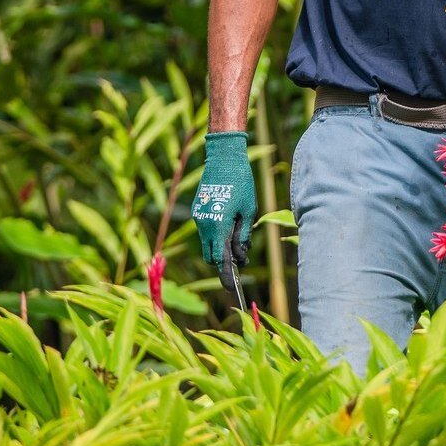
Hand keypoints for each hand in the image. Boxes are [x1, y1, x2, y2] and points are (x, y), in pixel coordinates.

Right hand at [191, 131, 257, 288]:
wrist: (223, 157)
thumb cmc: (240, 181)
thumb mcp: (248, 209)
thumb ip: (243, 235)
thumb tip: (241, 256)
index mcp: (218, 225)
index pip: (220, 260)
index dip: (226, 275)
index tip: (233, 288)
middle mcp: (204, 224)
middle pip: (211, 256)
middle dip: (224, 261)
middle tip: (241, 257)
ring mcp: (198, 217)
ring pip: (207, 243)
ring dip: (219, 245)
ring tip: (237, 232)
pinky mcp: (197, 210)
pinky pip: (205, 229)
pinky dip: (215, 232)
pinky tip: (229, 218)